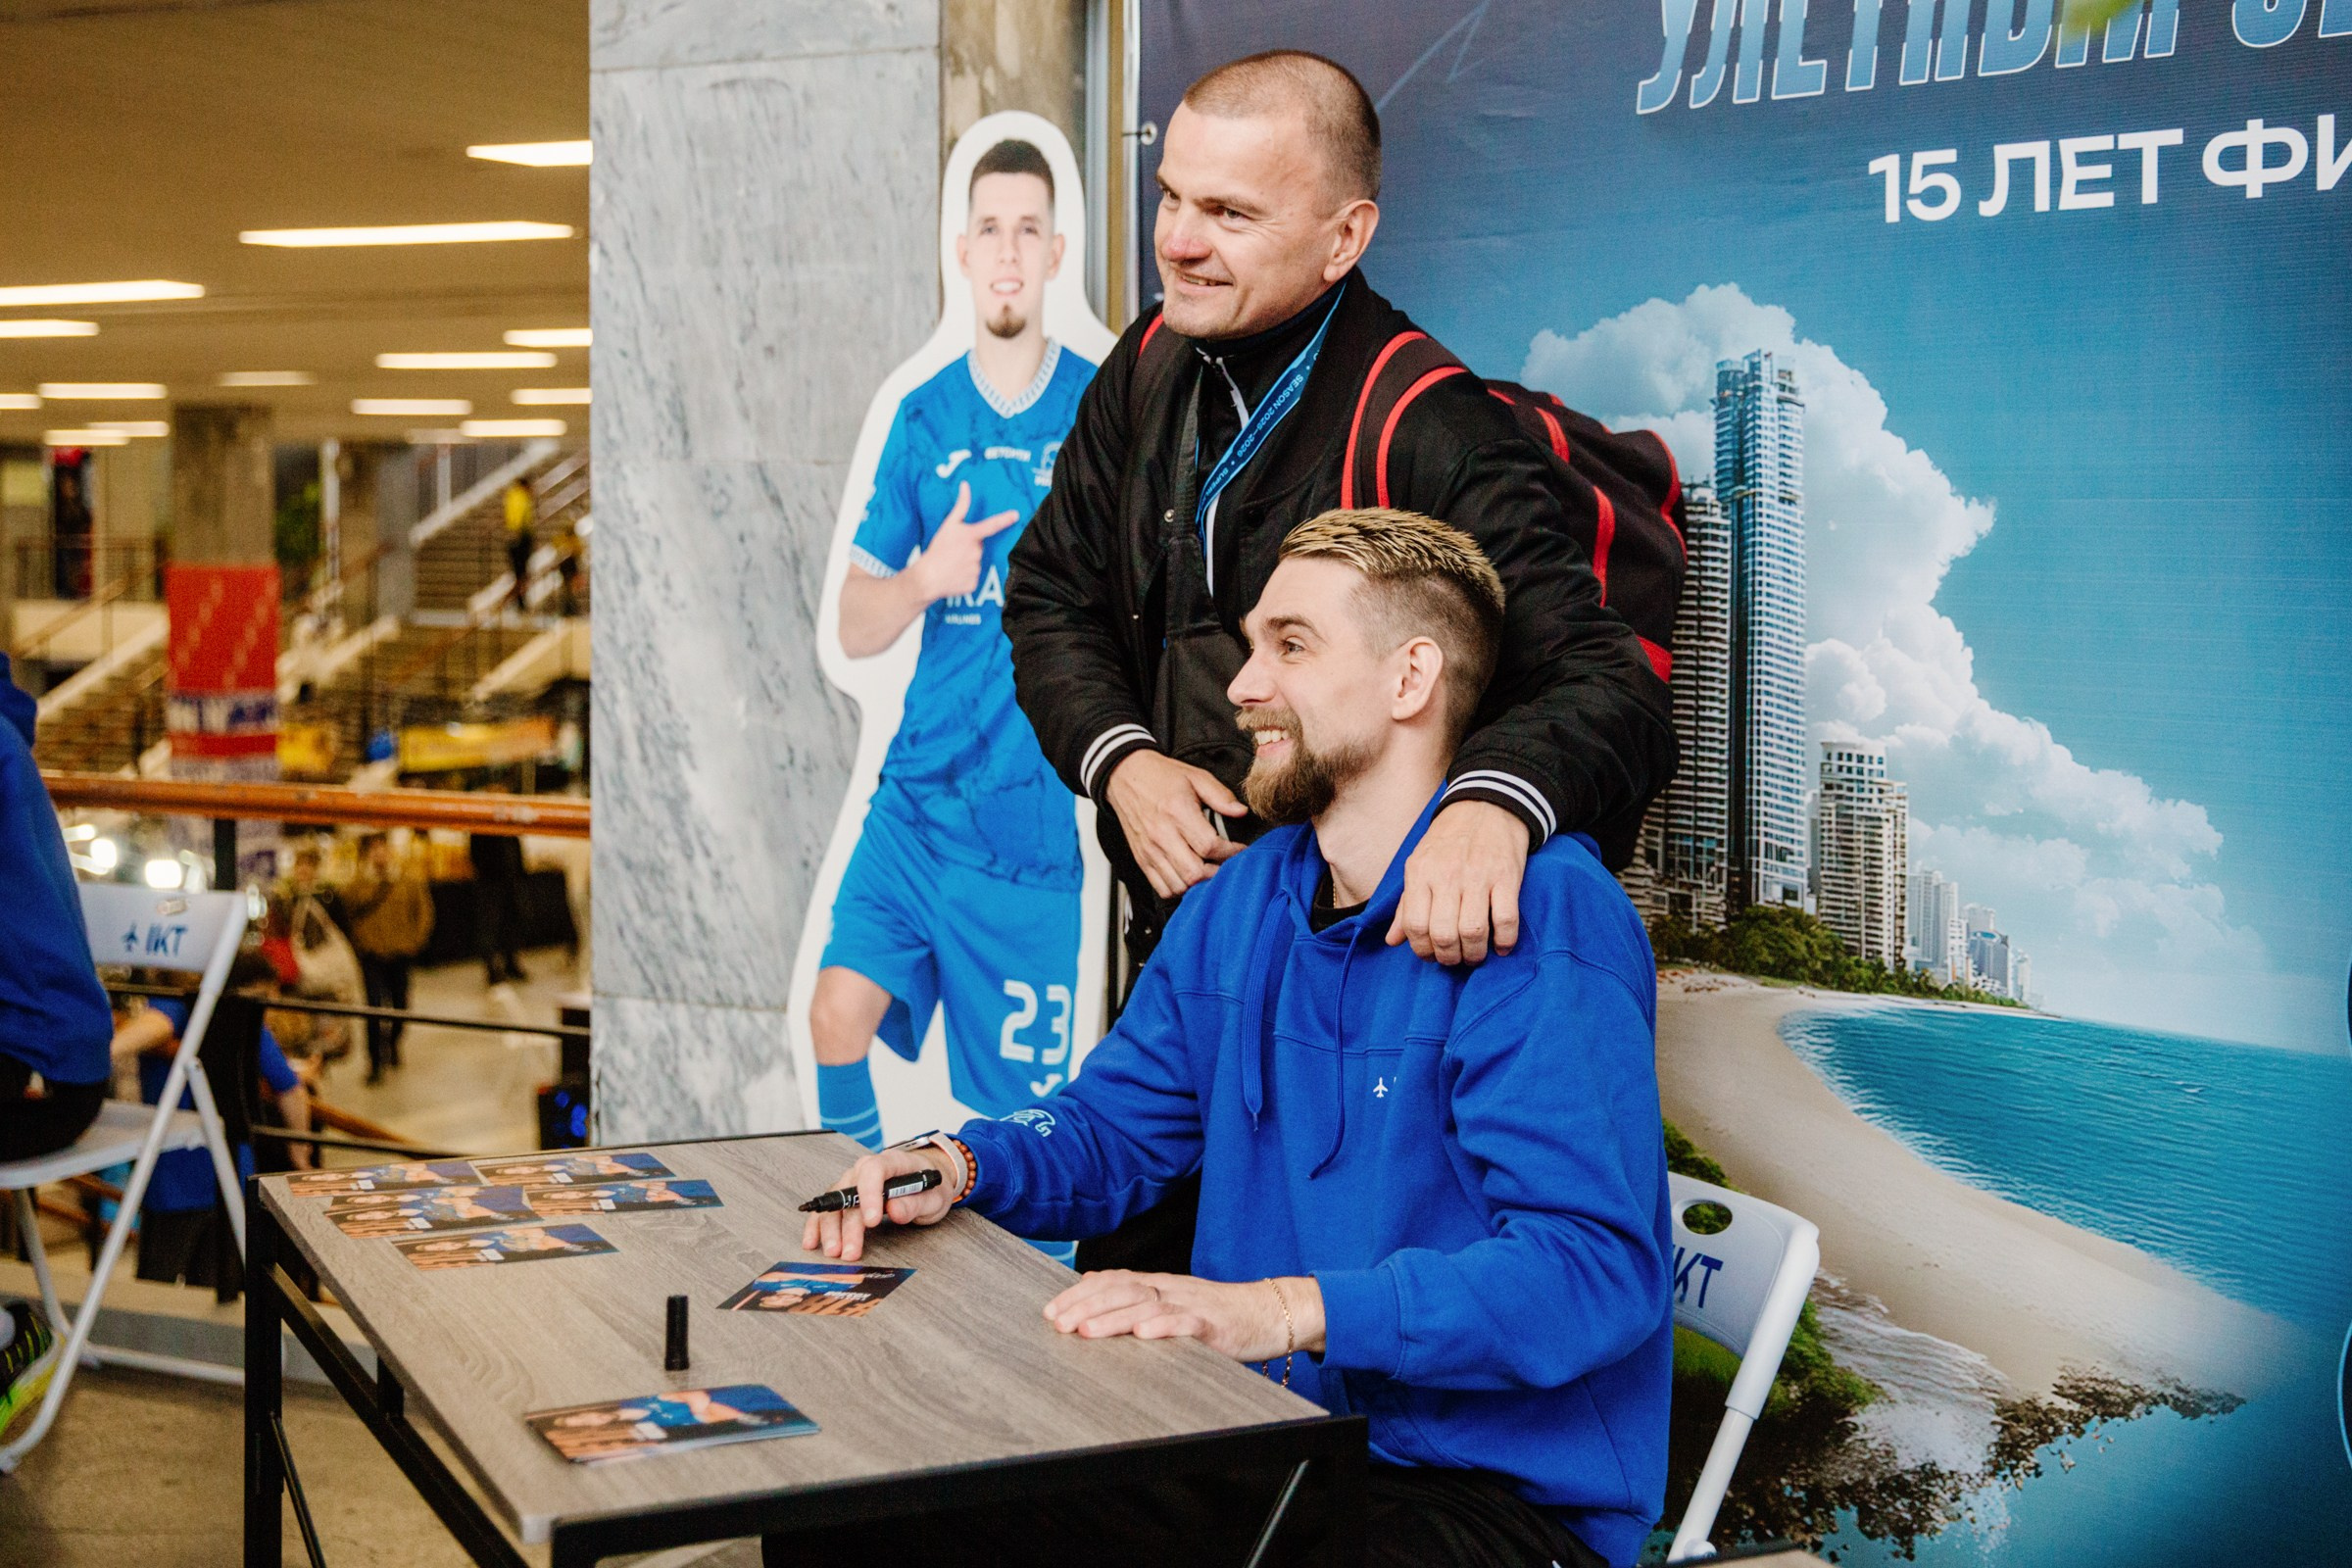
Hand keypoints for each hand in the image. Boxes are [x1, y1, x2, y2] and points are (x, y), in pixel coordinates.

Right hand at [800, 1144, 961, 1262]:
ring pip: (835, 1203)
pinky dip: (818, 1225)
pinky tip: (812, 1241)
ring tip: (834, 1252)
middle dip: (848, 1224)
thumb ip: (916, 1203)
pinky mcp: (846, 1197)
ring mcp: (853, 1182)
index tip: (872, 1220)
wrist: (926, 1179)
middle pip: (850, 1192)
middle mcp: (866, 1169)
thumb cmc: (930, 1185)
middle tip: (851, 1250)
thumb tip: (895, 1211)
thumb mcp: (934, 1196)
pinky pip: (828, 1209)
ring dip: (831, 1228)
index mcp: (892, 1162)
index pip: (874, 1170)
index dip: (869, 1194)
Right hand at [906, 482, 1018, 602]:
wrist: (927, 577)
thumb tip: (965, 485)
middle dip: (971, 547)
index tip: (1016, 515)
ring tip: (953, 563)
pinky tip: (955, 574)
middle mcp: (977, 552)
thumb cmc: (937, 549)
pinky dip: (966, 576)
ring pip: (977, 563)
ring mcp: (977, 568)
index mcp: (971, 536)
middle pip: (980, 547)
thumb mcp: (947, 525)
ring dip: (968, 562)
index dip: (1005, 519)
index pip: (992, 525)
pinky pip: (974, 577)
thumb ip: (961, 505)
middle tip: (955, 551)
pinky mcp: (975, 583)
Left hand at [1044, 1270, 1325, 1362]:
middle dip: (1085, 1306)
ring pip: (1147, 1305)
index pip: (1111, 1281)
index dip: (1078, 1293)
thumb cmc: (1220, 1315)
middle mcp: (1170, 1289)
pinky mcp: (1214, 1324)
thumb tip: (1094, 1291)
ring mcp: (1191, 1305)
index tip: (1050, 1310)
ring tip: (1086, 1330)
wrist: (1270, 1312)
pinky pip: (1186, 1324)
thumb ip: (1137, 1299)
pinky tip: (1143, 1334)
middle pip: (1121, 1290)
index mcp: (1158, 1285)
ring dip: (1113, 1317)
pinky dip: (1163, 1327)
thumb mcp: (1173, 1304)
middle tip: (1057, 1323)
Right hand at [1105, 750, 1246, 898]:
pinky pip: (1162, 888)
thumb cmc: (1160, 776)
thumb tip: (1241, 812)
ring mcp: (1150, 850)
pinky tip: (1189, 876)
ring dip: (1199, 884)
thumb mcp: (1195, 776)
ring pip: (1179, 885)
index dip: (1231, 852)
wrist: (1124, 777)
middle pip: (1194, 873)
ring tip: (1210, 872)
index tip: (1240, 850)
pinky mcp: (1142, 859)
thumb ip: (1220, 795)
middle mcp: (1162, 835)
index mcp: (1178, 812)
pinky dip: (1180, 889)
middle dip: (1217, 873)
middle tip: (1227, 865)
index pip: (1209, 846)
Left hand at [1387, 799, 1528, 964]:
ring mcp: (1478, 876)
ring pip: (1473, 931)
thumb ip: (1404, 904)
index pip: (1414, 925)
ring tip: (1475, 954)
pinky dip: (1505, 940)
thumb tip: (1392, 940)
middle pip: (1443, 934)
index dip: (1422, 950)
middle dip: (1448, 957)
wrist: (1486, 806)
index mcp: (1420, 873)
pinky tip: (1501, 946)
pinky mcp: (1507, 877)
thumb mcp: (1418, 864)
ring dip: (1474, 953)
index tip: (1431, 955)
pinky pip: (1506, 919)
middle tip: (1454, 958)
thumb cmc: (1448, 840)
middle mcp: (1447, 875)